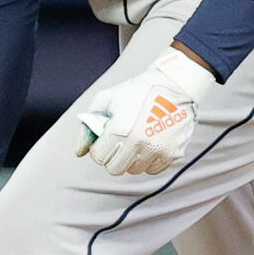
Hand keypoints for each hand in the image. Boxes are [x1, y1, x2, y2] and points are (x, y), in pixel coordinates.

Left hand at [76, 46, 216, 175]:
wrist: (174, 84)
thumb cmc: (136, 91)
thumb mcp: (106, 100)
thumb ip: (88, 127)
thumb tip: (79, 152)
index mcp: (119, 130)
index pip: (99, 158)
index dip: (99, 148)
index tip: (106, 138)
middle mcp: (139, 143)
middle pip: (115, 169)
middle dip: (113, 156)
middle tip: (120, 141)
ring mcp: (158, 150)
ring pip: (134, 170)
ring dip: (132, 158)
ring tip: (137, 138)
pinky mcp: (173, 153)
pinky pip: (153, 169)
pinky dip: (149, 160)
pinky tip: (150, 142)